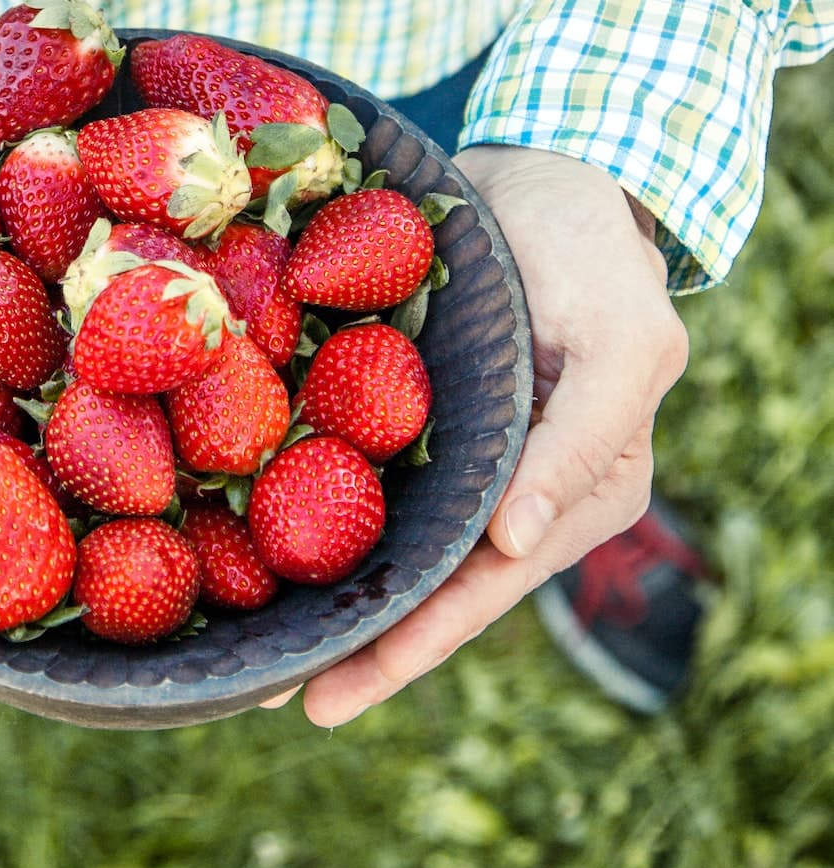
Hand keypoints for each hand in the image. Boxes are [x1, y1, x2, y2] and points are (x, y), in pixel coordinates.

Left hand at [264, 147, 688, 726]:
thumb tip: (516, 543)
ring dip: (321, 596)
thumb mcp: (624, 341)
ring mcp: (461, 457)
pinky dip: (310, 513)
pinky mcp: (413, 416)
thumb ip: (579, 444)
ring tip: (243, 655)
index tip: (331, 692)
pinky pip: (360, 474)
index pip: (484, 588)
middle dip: (352, 647)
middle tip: (266, 694)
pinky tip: (247, 544)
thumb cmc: (597, 255)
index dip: (410, 647)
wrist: (549, 173)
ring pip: (387, 544)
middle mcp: (515, 493)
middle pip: (427, 588)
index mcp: (579, 494)